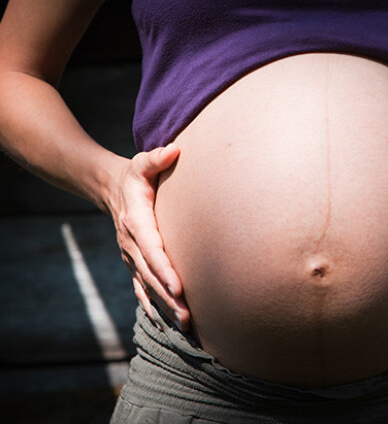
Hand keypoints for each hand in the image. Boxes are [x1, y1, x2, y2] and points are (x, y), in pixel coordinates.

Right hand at [110, 143, 190, 329]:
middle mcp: (132, 244)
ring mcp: (131, 257)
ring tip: (185, 326)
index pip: (151, 248)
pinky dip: (153, 309)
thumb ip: (156, 158)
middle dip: (169, 297)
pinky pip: (142, 290)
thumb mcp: (141, 163)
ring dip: (165, 308)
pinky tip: (167, 326)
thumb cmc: (135, 177)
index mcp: (136, 221)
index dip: (164, 268)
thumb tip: (175, 150)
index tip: (178, 286)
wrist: (111, 190)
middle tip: (188, 317)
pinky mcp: (134, 264)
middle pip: (150, 275)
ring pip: (147, 287)